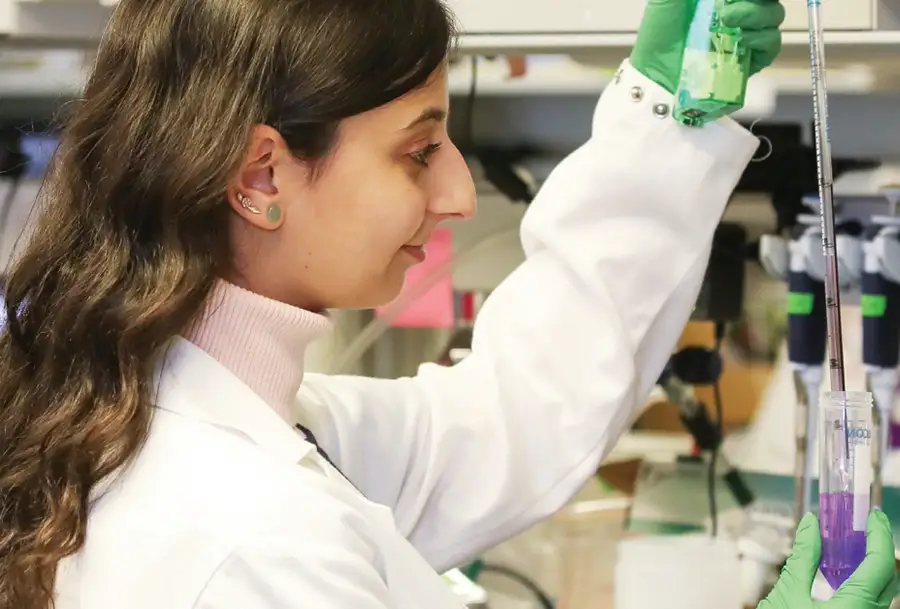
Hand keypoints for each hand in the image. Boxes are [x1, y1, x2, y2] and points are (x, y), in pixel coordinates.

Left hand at [630, 0, 785, 92]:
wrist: (652, 72)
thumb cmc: (658, 35)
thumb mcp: (669, 1)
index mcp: (723, 0)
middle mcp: (739, 14)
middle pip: (768, 2)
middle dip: (754, 1)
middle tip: (726, 7)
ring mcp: (744, 37)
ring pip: (773, 18)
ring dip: (756, 15)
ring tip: (727, 21)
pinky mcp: (746, 62)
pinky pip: (770, 48)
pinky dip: (761, 39)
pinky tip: (742, 39)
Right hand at [757, 511, 897, 608]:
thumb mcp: (787, 594)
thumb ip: (803, 558)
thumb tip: (811, 524)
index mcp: (857, 607)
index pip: (881, 563)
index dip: (880, 535)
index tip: (872, 514)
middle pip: (889, 578)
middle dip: (878, 549)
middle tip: (861, 527)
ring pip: (882, 593)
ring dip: (870, 567)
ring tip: (848, 548)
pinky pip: (871, 603)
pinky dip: (862, 584)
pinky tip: (841, 575)